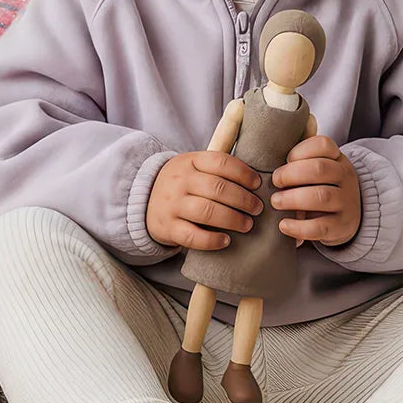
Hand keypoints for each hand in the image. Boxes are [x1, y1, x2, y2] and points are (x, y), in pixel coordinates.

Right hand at [147, 151, 262, 250]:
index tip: (258, 184)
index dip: (243, 173)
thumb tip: (257, 180)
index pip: (220, 162)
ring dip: (232, 219)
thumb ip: (218, 168)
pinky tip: (226, 240)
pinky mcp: (168, 227)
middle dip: (243, 199)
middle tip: (257, 208)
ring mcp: (172, 204)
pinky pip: (191, 236)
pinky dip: (211, 240)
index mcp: (189, 161)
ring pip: (206, 211)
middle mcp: (179, 181)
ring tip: (247, 225)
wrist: (144, 201)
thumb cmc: (182, 184)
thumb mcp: (193, 166)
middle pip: (217, 188)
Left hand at [271, 136, 361, 246]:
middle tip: (275, 182)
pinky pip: (320, 227)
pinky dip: (298, 227)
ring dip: (292, 199)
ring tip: (276, 202)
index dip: (300, 151)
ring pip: (321, 196)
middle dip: (291, 174)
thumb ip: (299, 164)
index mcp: (337, 159)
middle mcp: (345, 178)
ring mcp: (345, 202)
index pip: (323, 145)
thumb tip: (268, 166)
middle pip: (319, 169)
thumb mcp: (318, 170)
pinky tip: (284, 225)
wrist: (348, 216)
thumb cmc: (322, 187)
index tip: (286, 160)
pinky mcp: (340, 227)